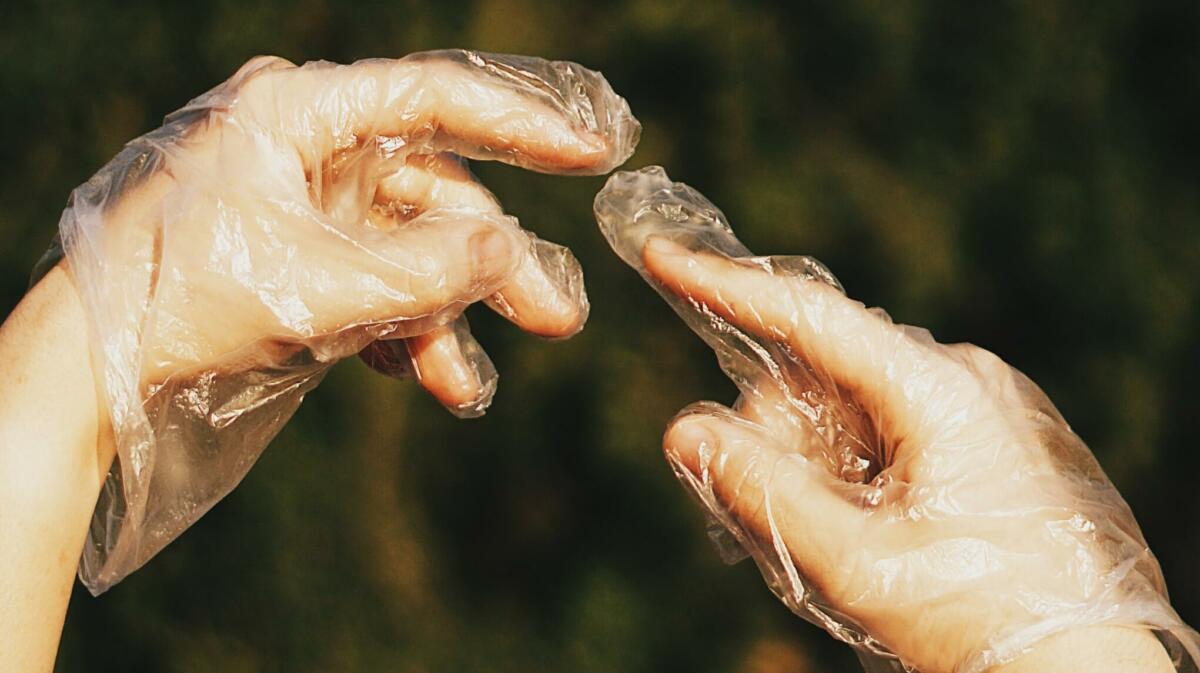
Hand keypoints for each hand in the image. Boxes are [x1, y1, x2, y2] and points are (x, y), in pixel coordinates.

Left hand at [60, 50, 637, 592]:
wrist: (94, 367)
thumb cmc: (183, 299)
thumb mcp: (317, 285)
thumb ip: (425, 269)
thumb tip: (511, 253)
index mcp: (300, 113)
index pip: (433, 98)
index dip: (520, 124)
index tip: (590, 149)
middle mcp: (309, 148)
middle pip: (433, 195)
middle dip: (490, 269)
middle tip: (556, 318)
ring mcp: (305, 203)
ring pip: (409, 251)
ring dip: (444, 318)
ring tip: (465, 386)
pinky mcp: (300, 255)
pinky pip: (375, 283)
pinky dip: (400, 329)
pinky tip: (418, 376)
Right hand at [594, 167, 1194, 672]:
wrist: (1084, 666)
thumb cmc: (980, 619)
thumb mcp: (857, 562)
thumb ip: (760, 491)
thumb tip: (681, 429)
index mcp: (938, 390)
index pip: (810, 319)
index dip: (727, 288)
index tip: (664, 257)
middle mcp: (963, 374)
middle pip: (821, 375)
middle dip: (778, 434)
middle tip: (778, 514)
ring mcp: (981, 400)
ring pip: (851, 404)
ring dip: (818, 460)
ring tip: (841, 535)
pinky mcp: (986, 430)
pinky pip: (890, 423)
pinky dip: (854, 464)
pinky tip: (867, 521)